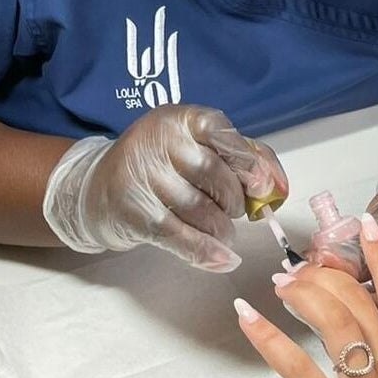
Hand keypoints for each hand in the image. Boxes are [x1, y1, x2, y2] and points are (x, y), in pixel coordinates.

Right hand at [42, 104, 287, 270]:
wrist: (98, 190)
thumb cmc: (162, 167)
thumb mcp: (195, 147)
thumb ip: (239, 158)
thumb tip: (279, 187)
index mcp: (179, 118)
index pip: (219, 130)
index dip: (247, 159)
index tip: (262, 186)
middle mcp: (156, 140)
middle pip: (210, 170)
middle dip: (233, 198)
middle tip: (236, 211)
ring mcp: (140, 175)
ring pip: (197, 207)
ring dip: (221, 228)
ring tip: (224, 232)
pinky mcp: (131, 211)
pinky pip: (177, 235)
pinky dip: (206, 251)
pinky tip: (223, 258)